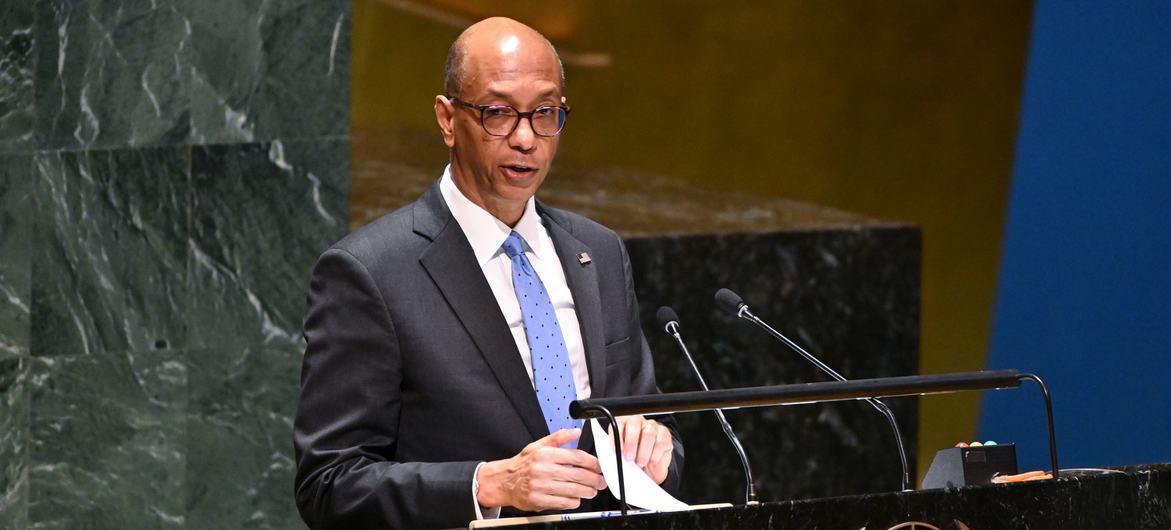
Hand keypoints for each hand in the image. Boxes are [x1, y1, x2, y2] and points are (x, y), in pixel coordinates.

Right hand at [476, 428, 607, 511]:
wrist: (503, 482)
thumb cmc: (523, 464)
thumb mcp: (538, 445)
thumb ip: (558, 438)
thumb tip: (576, 431)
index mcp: (544, 454)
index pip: (576, 457)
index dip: (592, 463)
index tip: (599, 466)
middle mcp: (543, 469)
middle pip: (577, 475)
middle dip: (594, 479)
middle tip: (600, 481)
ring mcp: (540, 486)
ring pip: (573, 490)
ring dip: (586, 491)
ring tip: (591, 491)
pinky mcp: (538, 500)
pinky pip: (563, 502)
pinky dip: (573, 501)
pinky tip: (575, 498)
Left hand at [614, 415, 672, 484]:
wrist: (649, 472)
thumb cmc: (632, 462)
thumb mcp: (620, 458)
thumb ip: (615, 453)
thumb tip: (612, 456)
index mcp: (623, 424)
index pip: (618, 422)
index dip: (617, 435)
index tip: (617, 450)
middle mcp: (638, 422)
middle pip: (634, 422)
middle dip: (631, 442)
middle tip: (629, 458)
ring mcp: (653, 427)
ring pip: (648, 433)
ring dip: (643, 452)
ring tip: (640, 462)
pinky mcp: (665, 435)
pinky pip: (660, 442)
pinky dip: (655, 455)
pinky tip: (651, 460)